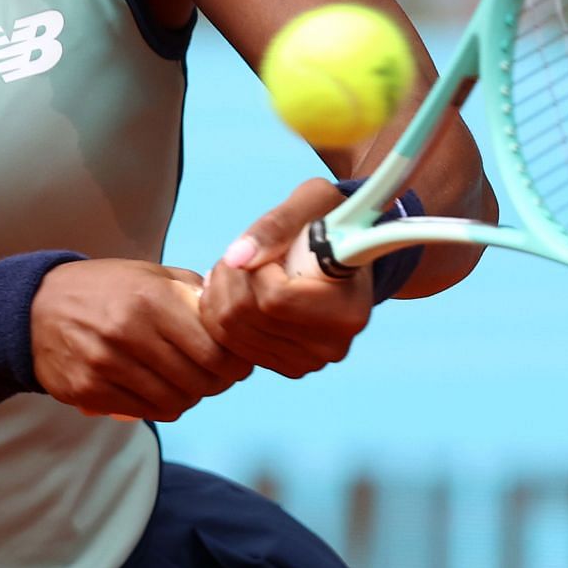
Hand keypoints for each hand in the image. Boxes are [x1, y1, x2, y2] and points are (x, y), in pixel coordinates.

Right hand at [29, 259, 252, 421]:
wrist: (35, 308)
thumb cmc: (103, 289)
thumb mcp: (148, 274)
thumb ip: (191, 292)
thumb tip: (234, 314)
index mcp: (150, 298)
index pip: (214, 349)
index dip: (234, 363)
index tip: (237, 364)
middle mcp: (128, 331)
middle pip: (198, 380)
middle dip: (216, 384)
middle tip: (217, 379)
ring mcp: (106, 364)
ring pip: (173, 401)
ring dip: (189, 398)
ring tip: (188, 386)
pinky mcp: (89, 390)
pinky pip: (144, 411)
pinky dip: (161, 407)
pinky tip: (160, 394)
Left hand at [199, 179, 372, 378]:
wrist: (345, 250)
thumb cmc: (330, 220)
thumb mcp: (312, 201)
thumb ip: (276, 225)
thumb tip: (236, 257)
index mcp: (348, 309)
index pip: (274, 299)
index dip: (257, 269)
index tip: (271, 248)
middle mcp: (332, 345)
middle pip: (245, 316)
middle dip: (231, 276)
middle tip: (243, 253)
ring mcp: (308, 361)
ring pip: (230, 331)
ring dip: (220, 291)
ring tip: (239, 268)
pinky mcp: (287, 366)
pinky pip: (229, 344)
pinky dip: (219, 312)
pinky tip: (236, 290)